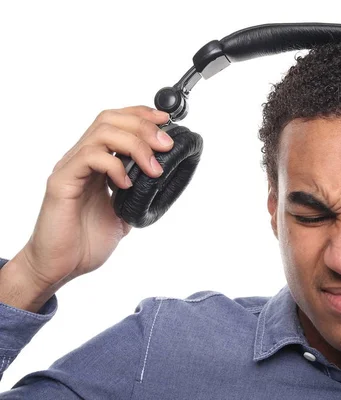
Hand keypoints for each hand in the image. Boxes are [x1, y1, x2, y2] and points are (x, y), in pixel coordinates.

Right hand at [18, 106, 172, 296]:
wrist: (59, 266)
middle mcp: (82, 159)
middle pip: (110, 119)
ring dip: (135, 144)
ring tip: (152, 167)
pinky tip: (126, 184)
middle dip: (143, 126)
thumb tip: (165, 185)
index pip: (116, 122)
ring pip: (101, 133)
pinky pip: (88, 158)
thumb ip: (139, 195)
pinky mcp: (62, 182)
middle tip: (166, 144)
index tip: (166, 120)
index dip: (141, 115)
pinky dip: (114, 165)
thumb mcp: (124, 214)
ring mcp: (71, 168)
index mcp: (97, 164)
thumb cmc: (85, 242)